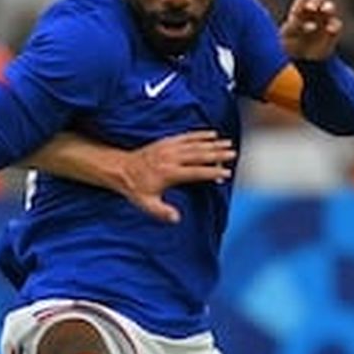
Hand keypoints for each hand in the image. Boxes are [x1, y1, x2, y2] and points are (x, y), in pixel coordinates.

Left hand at [118, 130, 235, 222]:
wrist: (120, 169)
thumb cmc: (134, 188)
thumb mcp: (146, 204)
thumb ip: (161, 212)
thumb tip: (176, 219)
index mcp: (168, 173)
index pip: (195, 172)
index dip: (211, 172)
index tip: (225, 173)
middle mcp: (170, 158)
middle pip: (198, 154)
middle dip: (217, 154)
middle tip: (233, 153)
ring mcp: (168, 148)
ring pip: (194, 144)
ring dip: (212, 143)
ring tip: (227, 143)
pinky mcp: (165, 142)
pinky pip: (185, 136)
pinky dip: (199, 134)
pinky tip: (211, 133)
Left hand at [280, 0, 343, 60]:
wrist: (301, 59)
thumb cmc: (291, 44)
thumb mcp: (287, 36)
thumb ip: (294, 27)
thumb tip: (311, 25)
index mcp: (299, 10)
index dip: (302, 1)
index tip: (301, 7)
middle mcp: (313, 11)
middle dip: (316, 0)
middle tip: (311, 7)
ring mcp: (324, 19)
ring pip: (329, 7)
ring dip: (328, 7)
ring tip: (325, 10)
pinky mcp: (333, 30)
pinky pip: (336, 24)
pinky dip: (334, 25)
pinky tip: (329, 29)